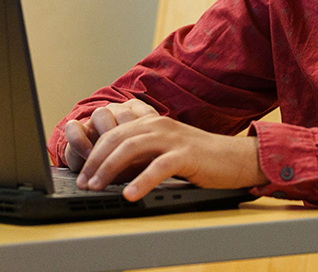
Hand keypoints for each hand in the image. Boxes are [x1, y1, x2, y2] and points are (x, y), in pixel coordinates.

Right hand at [63, 99, 158, 172]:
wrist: (98, 171)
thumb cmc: (127, 165)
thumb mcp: (142, 162)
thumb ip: (147, 159)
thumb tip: (154, 168)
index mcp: (136, 116)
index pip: (145, 113)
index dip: (150, 129)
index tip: (154, 149)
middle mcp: (115, 114)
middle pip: (123, 113)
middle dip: (129, 135)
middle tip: (134, 157)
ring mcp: (95, 121)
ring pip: (101, 114)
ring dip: (107, 136)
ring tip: (110, 159)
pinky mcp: (77, 130)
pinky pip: (74, 127)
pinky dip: (82, 141)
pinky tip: (89, 157)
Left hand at [76, 114, 269, 200]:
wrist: (234, 158)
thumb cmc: (199, 158)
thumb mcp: (164, 149)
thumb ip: (141, 153)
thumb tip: (112, 172)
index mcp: (150, 123)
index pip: (112, 134)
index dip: (93, 153)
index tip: (83, 174)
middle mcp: (157, 125)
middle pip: (116, 139)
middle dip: (95, 162)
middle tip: (84, 183)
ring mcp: (171, 138)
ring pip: (131, 149)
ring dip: (109, 169)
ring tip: (98, 187)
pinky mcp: (186, 154)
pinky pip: (158, 167)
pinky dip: (142, 181)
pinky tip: (131, 195)